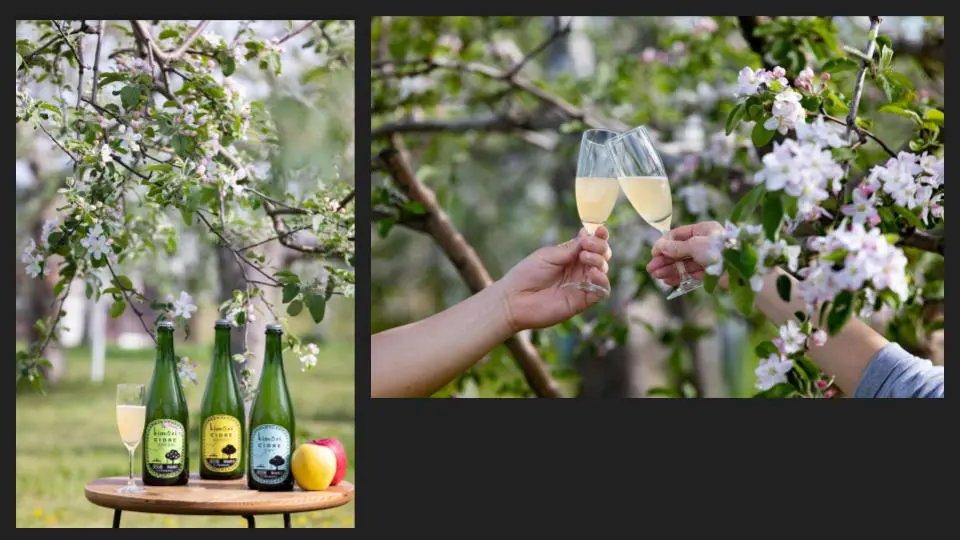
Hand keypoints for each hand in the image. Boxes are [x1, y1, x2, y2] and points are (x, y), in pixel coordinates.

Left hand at [498, 227, 612, 331]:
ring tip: (584, 256)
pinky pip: (602, 290)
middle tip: (588, 245)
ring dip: (599, 260)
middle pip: (602, 255)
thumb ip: (570, 249)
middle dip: (600, 246)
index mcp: (570, 256)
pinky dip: (602, 280)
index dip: (599, 236)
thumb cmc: (527, 274)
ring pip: (603, 270)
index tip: (599, 229)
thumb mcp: (548, 255)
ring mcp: (581, 285)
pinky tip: (592, 273)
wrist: (514, 299)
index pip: (592, 244)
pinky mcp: (582, 301)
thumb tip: (587, 235)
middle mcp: (578, 270)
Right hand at [646, 221, 726, 287]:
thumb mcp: (695, 245)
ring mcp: (706, 259)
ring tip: (657, 275)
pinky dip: (679, 276)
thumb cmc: (720, 250)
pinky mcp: (709, 273)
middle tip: (651, 268)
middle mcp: (704, 243)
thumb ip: (676, 247)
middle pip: (679, 251)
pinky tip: (668, 280)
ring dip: (669, 269)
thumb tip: (660, 246)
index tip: (654, 253)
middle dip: (664, 259)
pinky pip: (690, 274)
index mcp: (703, 230)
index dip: (665, 244)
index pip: (678, 235)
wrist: (743, 269)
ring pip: (683, 263)